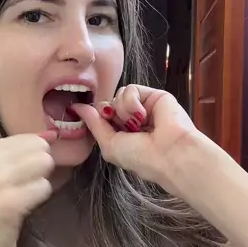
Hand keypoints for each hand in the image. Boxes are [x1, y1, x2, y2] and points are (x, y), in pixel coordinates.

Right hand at [0, 132, 56, 246]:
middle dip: (42, 169)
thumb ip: (24, 152)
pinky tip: (23, 208)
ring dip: (41, 183)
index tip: (21, 177)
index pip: (32, 139)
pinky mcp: (8, 203)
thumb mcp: (0, 172)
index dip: (36, 158)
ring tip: (23, 197)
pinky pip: (44, 187)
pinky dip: (40, 198)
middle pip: (41, 149)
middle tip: (24, 188)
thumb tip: (53, 134)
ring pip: (45, 164)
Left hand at [74, 84, 201, 194]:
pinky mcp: (154, 95)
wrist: (169, 153)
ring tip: (138, 124)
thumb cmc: (141, 157)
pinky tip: (143, 115)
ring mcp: (143, 107)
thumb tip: (77, 107)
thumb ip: (93, 124)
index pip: (102, 116)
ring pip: (118, 96)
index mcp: (123, 133)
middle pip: (109, 104)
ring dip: (123, 111)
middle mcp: (133, 120)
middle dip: (112, 115)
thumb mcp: (109, 144)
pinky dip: (132, 102)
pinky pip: (131, 89)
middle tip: (125, 128)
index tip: (100, 122)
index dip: (99, 118)